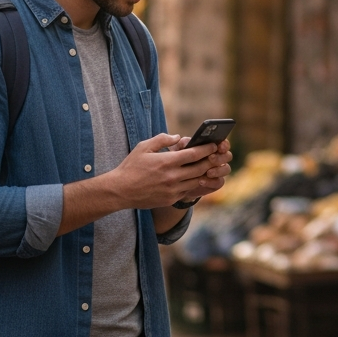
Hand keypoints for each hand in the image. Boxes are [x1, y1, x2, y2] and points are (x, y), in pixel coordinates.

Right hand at [108, 134, 224, 209]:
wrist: (120, 191)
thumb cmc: (131, 167)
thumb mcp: (144, 147)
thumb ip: (162, 139)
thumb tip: (178, 137)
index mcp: (167, 162)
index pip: (194, 154)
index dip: (206, 149)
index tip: (214, 144)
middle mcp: (172, 177)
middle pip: (200, 168)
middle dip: (210, 161)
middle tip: (217, 155)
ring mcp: (173, 190)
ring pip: (197, 181)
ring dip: (204, 173)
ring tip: (209, 166)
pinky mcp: (171, 199)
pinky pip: (188, 191)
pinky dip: (194, 184)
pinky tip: (196, 178)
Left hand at [176, 139, 232, 201]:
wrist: (178, 179)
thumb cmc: (180, 159)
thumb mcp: (178, 150)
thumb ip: (182, 144)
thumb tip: (185, 141)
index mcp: (213, 147)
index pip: (223, 144)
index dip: (224, 144)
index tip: (219, 146)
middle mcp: (219, 158)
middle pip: (228, 156)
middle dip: (220, 157)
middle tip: (211, 158)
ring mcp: (218, 171)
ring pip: (226, 169)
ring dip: (218, 170)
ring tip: (208, 172)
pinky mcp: (215, 183)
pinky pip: (219, 182)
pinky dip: (211, 182)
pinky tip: (201, 181)